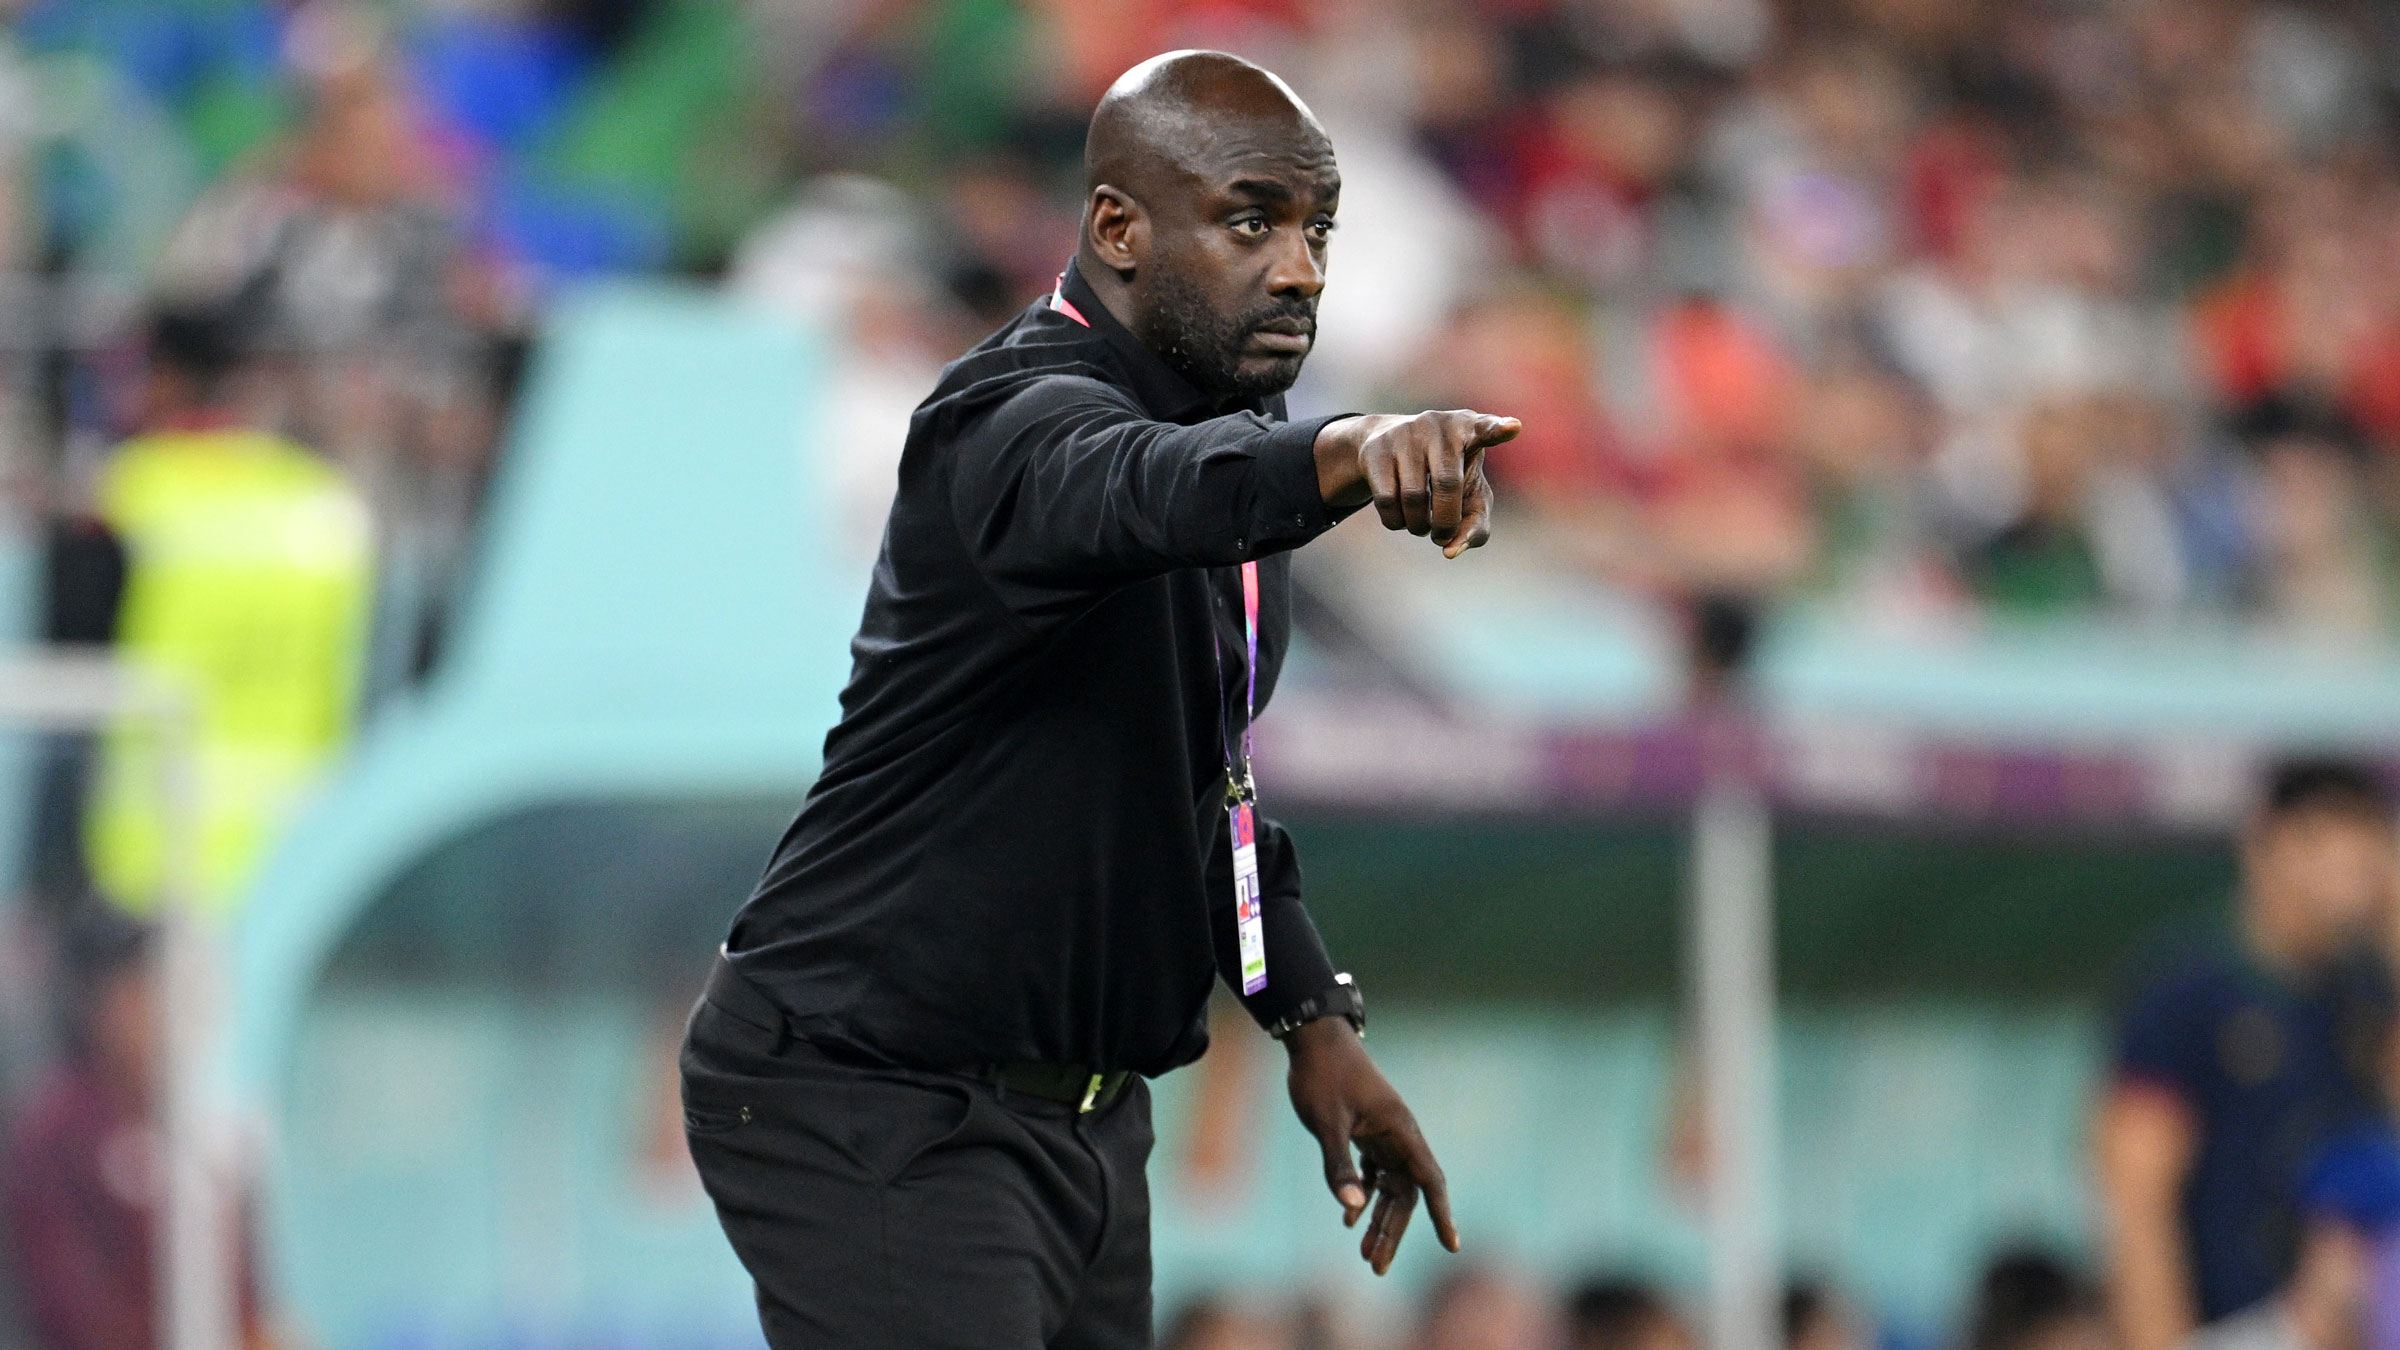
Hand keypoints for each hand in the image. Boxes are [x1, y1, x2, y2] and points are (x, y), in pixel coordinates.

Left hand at [1283, 1016, 1457, 1273]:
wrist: (1313, 1037)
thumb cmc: (1322, 1075)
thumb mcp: (1327, 1123)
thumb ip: (1339, 1166)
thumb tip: (1352, 1209)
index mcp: (1400, 1130)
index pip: (1429, 1181)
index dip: (1441, 1215)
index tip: (1451, 1247)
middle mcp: (1399, 1135)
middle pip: (1406, 1194)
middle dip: (1393, 1232)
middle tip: (1377, 1268)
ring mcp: (1383, 1134)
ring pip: (1390, 1188)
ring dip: (1378, 1220)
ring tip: (1365, 1256)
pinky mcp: (1366, 1131)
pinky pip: (1374, 1173)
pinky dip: (1364, 1197)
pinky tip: (1349, 1222)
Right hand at [1314, 410, 1519, 557]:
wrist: (1389, 444)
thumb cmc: (1446, 474)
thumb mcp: (1469, 496)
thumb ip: (1475, 525)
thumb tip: (1450, 551)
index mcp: (1469, 429)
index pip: (1485, 428)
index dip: (1497, 429)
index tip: (1513, 427)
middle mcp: (1438, 425)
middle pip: (1447, 484)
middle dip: (1446, 522)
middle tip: (1442, 535)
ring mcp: (1405, 435)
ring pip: (1413, 497)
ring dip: (1419, 526)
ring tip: (1422, 525)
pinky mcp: (1376, 450)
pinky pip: (1387, 500)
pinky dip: (1396, 522)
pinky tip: (1401, 519)